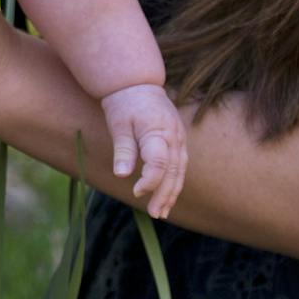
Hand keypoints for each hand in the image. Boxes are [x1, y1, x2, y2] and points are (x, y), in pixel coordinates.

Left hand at [102, 83, 186, 218]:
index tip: (136, 192)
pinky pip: (180, 165)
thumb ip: (123, 149)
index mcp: (158, 130)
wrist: (138, 84)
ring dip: (172, 192)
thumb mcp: (118, 124)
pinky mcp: (179, 141)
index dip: (150, 181)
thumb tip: (121, 175)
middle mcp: (173, 136)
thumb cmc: (124, 104)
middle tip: (155, 214)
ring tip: (162, 212)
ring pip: (180, 171)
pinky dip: (174, 182)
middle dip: (164, 194)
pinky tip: (166, 196)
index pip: (159, 162)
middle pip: (173, 171)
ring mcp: (179, 138)